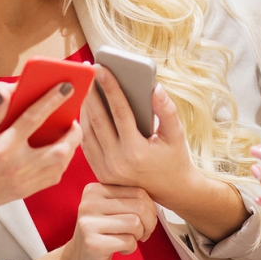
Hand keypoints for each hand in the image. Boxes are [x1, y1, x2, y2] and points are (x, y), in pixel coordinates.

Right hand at [0, 83, 80, 217]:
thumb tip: (6, 93)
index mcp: (3, 148)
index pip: (34, 118)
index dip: (53, 100)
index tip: (67, 87)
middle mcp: (17, 167)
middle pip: (59, 148)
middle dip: (72, 132)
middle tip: (71, 119)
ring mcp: (23, 182)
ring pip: (60, 165)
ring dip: (69, 148)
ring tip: (67, 134)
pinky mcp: (25, 192)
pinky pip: (52, 177)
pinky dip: (60, 163)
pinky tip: (56, 152)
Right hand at [54, 184, 157, 259]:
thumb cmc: (101, 235)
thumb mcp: (111, 211)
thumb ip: (129, 199)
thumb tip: (158, 196)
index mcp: (94, 190)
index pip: (137, 191)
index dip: (150, 208)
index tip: (145, 221)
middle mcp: (89, 203)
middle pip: (138, 206)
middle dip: (149, 223)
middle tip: (143, 234)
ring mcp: (88, 223)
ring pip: (135, 223)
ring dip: (139, 235)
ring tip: (130, 241)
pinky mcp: (93, 243)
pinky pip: (128, 241)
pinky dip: (131, 248)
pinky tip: (121, 250)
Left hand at [80, 66, 195, 204]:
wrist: (170, 191)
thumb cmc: (174, 158)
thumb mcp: (176, 134)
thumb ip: (167, 110)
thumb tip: (155, 87)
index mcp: (137, 151)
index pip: (120, 112)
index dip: (110, 88)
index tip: (101, 68)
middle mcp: (117, 162)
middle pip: (98, 120)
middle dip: (91, 92)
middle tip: (86, 70)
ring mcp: (105, 169)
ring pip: (87, 131)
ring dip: (84, 106)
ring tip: (84, 85)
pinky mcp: (99, 173)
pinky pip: (86, 144)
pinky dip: (84, 124)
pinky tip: (85, 107)